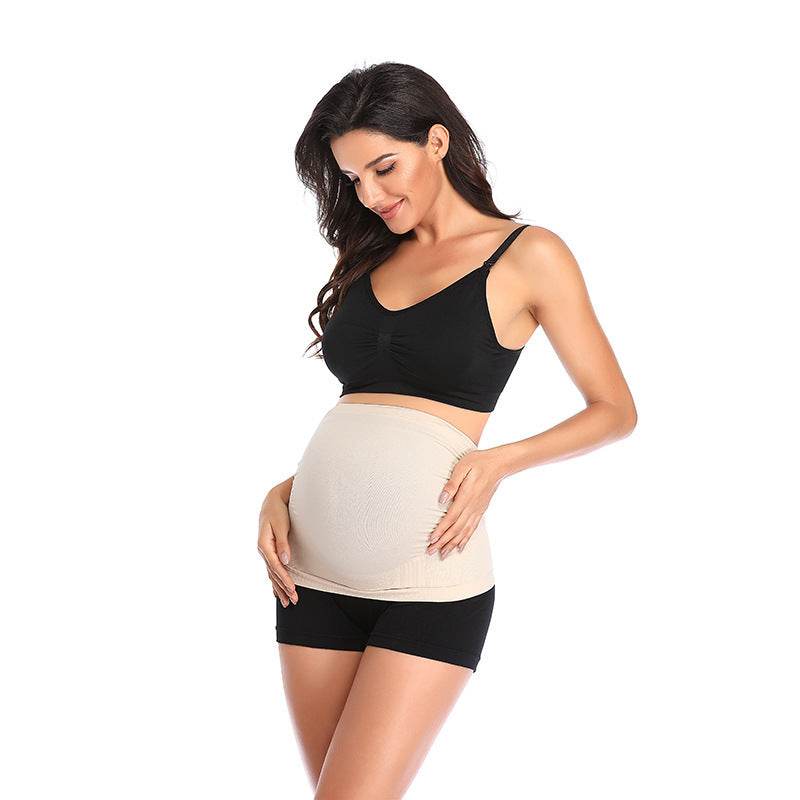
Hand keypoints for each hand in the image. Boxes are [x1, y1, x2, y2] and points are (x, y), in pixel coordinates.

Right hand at [257, 489, 298, 606]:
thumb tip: (286, 560)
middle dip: (283, 588)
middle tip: (293, 600)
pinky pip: (271, 570)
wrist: (271, 502)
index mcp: (264, 544)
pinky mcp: (268, 551)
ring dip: (279, 588)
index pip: (275, 566)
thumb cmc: (277, 512)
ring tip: (286, 602)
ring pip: (271, 574)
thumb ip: (283, 543)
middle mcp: (263, 550)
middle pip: (273, 573)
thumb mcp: (281, 525)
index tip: (292, 589)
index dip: (284, 579)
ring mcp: (264, 551)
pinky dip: (274, 581)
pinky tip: (276, 591)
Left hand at [427, 449, 505, 558]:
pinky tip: (460, 547)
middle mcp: (473, 507)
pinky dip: (465, 539)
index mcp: (466, 496)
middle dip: (443, 541)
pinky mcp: (481, 510)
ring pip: (464, 532)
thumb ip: (452, 484)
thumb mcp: (462, 467)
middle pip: (456, 529)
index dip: (441, 530)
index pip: (451, 518)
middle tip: (430, 551)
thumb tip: (441, 499)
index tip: (431, 540)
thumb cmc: (478, 462)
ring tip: (442, 554)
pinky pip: (473, 528)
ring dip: (452, 544)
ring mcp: (478, 510)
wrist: (499, 464)